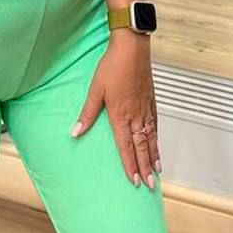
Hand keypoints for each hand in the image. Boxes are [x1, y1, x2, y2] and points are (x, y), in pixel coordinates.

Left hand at [72, 31, 161, 186]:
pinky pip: (155, 124)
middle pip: (141, 147)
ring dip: (153, 156)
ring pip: (151, 138)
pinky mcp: (150, 100)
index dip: (129, 165)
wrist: (132, 47)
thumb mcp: (95, 90)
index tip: (133, 181)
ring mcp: (145, 108)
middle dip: (145, 167)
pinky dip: (157, 138)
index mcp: (120, 115)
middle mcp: (135, 115)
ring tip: (157, 171)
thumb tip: (76, 132)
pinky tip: (156, 143)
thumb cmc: (113, 65)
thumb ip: (87, 113)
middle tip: (149, 185)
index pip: (125, 146)